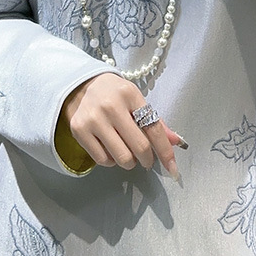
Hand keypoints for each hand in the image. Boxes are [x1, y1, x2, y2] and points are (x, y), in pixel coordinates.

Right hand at [62, 74, 183, 179]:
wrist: (80, 86)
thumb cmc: (114, 95)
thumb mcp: (136, 100)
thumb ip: (155, 121)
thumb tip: (176, 142)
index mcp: (130, 95)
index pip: (153, 129)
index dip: (165, 151)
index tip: (173, 169)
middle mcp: (111, 106)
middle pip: (139, 146)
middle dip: (147, 160)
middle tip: (146, 160)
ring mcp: (93, 119)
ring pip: (122, 157)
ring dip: (130, 162)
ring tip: (128, 153)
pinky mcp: (79, 131)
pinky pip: (103, 159)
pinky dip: (112, 161)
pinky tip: (112, 150)